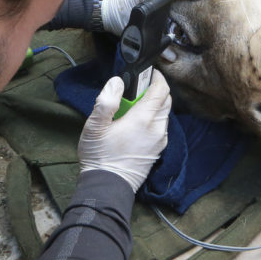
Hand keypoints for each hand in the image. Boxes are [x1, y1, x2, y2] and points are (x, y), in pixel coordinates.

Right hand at [79, 73, 170, 191]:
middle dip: (155, 90)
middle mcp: (158, 128)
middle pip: (166, 100)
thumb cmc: (100, 156)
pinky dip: (154, 119)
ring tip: (134, 107)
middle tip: (137, 89)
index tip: (148, 73)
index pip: (161, 90)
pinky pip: (162, 127)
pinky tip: (136, 123)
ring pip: (164, 114)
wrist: (108, 186)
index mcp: (144, 119)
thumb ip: (106, 101)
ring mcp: (160, 140)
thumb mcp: (94, 126)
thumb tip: (117, 82)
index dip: (156, 77)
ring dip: (154, 105)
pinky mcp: (158, 149)